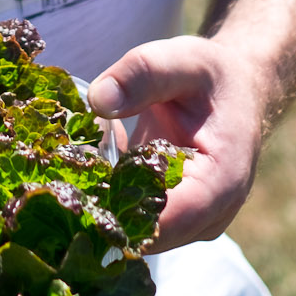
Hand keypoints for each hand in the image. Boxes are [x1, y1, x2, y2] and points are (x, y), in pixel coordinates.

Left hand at [88, 35, 272, 253]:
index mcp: (220, 185)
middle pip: (140, 235)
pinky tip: (92, 158)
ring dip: (98, 200)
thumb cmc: (211, 76)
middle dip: (98, 206)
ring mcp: (187, 224)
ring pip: (129, 230)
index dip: (114, 213)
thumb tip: (98, 100)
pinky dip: (103, 194)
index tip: (73, 187)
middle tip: (62, 165)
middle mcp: (207, 216)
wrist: (233, 91)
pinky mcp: (168, 219)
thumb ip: (143, 74)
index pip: (162, 223)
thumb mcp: (183, 60)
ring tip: (75, 157)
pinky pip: (127, 219)